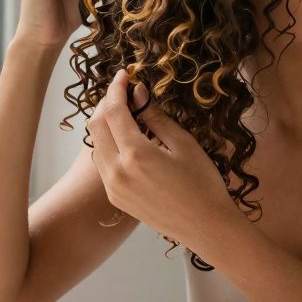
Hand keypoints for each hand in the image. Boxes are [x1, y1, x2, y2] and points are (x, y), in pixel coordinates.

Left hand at [86, 69, 243, 249]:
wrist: (206, 227)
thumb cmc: (203, 183)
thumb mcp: (183, 144)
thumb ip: (155, 117)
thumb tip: (138, 92)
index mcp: (135, 154)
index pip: (113, 111)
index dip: (116, 88)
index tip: (124, 74)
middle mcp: (117, 171)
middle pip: (96, 125)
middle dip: (107, 103)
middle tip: (125, 92)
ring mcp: (113, 187)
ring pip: (95, 144)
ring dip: (105, 124)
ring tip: (127, 113)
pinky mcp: (115, 197)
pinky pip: (101, 162)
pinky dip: (108, 144)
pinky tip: (127, 139)